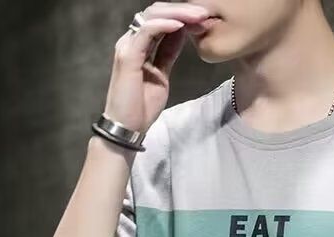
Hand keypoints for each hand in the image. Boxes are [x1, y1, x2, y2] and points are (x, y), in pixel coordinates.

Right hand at [104, 2, 211, 132]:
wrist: (127, 128)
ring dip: (178, 14)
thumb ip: (168, 53)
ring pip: (152, 16)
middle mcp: (131, 41)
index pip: (160, 20)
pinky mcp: (127, 56)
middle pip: (157, 12)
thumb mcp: (161, 75)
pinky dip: (164, 25)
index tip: (204, 20)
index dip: (182, 16)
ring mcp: (128, 46)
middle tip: (205, 13)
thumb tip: (181, 34)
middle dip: (183, 10)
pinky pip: (146, 31)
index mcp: (139, 45)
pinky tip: (181, 25)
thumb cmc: (141, 107)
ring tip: (198, 16)